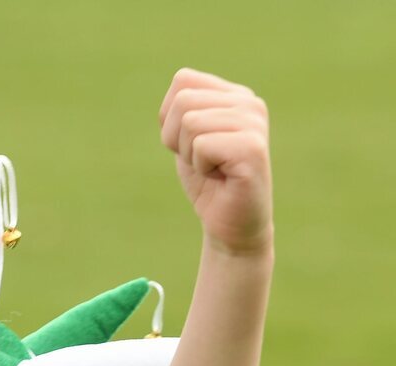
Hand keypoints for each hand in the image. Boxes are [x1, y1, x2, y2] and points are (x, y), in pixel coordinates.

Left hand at [159, 69, 272, 255]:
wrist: (231, 226)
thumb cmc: (209, 184)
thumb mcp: (187, 142)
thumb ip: (183, 112)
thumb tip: (177, 90)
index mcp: (234, 95)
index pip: (182, 81)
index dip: (170, 120)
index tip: (190, 146)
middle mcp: (249, 102)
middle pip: (182, 101)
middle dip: (177, 139)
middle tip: (201, 161)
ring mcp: (254, 123)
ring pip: (189, 122)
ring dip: (190, 156)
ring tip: (212, 169)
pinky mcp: (252, 147)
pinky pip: (202, 145)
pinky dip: (201, 168)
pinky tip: (221, 177)